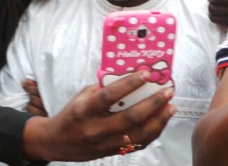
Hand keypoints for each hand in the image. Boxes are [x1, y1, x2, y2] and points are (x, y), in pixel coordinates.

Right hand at [23, 71, 174, 161]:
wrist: (57, 142)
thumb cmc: (71, 115)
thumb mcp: (82, 97)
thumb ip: (103, 88)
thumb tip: (128, 76)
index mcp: (85, 111)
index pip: (110, 96)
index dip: (129, 84)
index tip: (145, 74)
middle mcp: (95, 129)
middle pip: (130, 117)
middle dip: (152, 103)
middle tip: (167, 91)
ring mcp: (105, 143)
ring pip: (138, 134)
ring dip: (158, 120)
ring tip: (170, 107)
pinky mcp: (113, 152)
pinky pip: (138, 144)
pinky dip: (153, 132)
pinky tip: (161, 121)